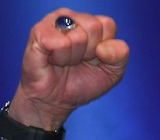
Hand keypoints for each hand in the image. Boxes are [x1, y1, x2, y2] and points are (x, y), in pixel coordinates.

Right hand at [10, 8, 129, 128]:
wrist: (57, 101)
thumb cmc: (81, 84)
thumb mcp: (112, 73)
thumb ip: (120, 55)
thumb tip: (104, 46)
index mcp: (91, 23)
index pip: (108, 24)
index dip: (103, 48)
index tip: (93, 59)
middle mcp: (72, 17)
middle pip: (94, 27)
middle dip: (89, 52)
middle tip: (77, 61)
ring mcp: (54, 22)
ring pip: (78, 36)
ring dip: (73, 57)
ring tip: (64, 62)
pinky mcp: (39, 32)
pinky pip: (61, 43)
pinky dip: (60, 58)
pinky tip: (53, 60)